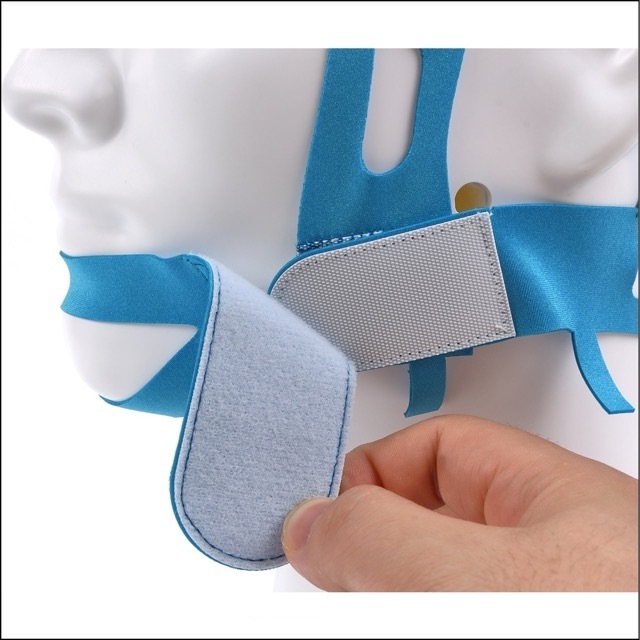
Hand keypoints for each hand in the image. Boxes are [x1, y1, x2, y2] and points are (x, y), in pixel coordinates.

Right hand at [281, 415, 637, 590]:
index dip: (371, 471)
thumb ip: (377, 535)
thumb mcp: (469, 582)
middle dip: (367, 552)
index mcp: (549, 501)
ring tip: (344, 604)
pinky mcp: (524, 618)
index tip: (320, 520)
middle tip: (324, 588)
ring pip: (430, 590)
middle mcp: (550, 561)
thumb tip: (312, 521)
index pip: (437, 449)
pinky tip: (382, 610)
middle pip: (426, 526)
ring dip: (380, 599)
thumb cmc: (601, 631)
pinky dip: (409, 606)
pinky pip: (452, 602)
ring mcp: (537, 604)